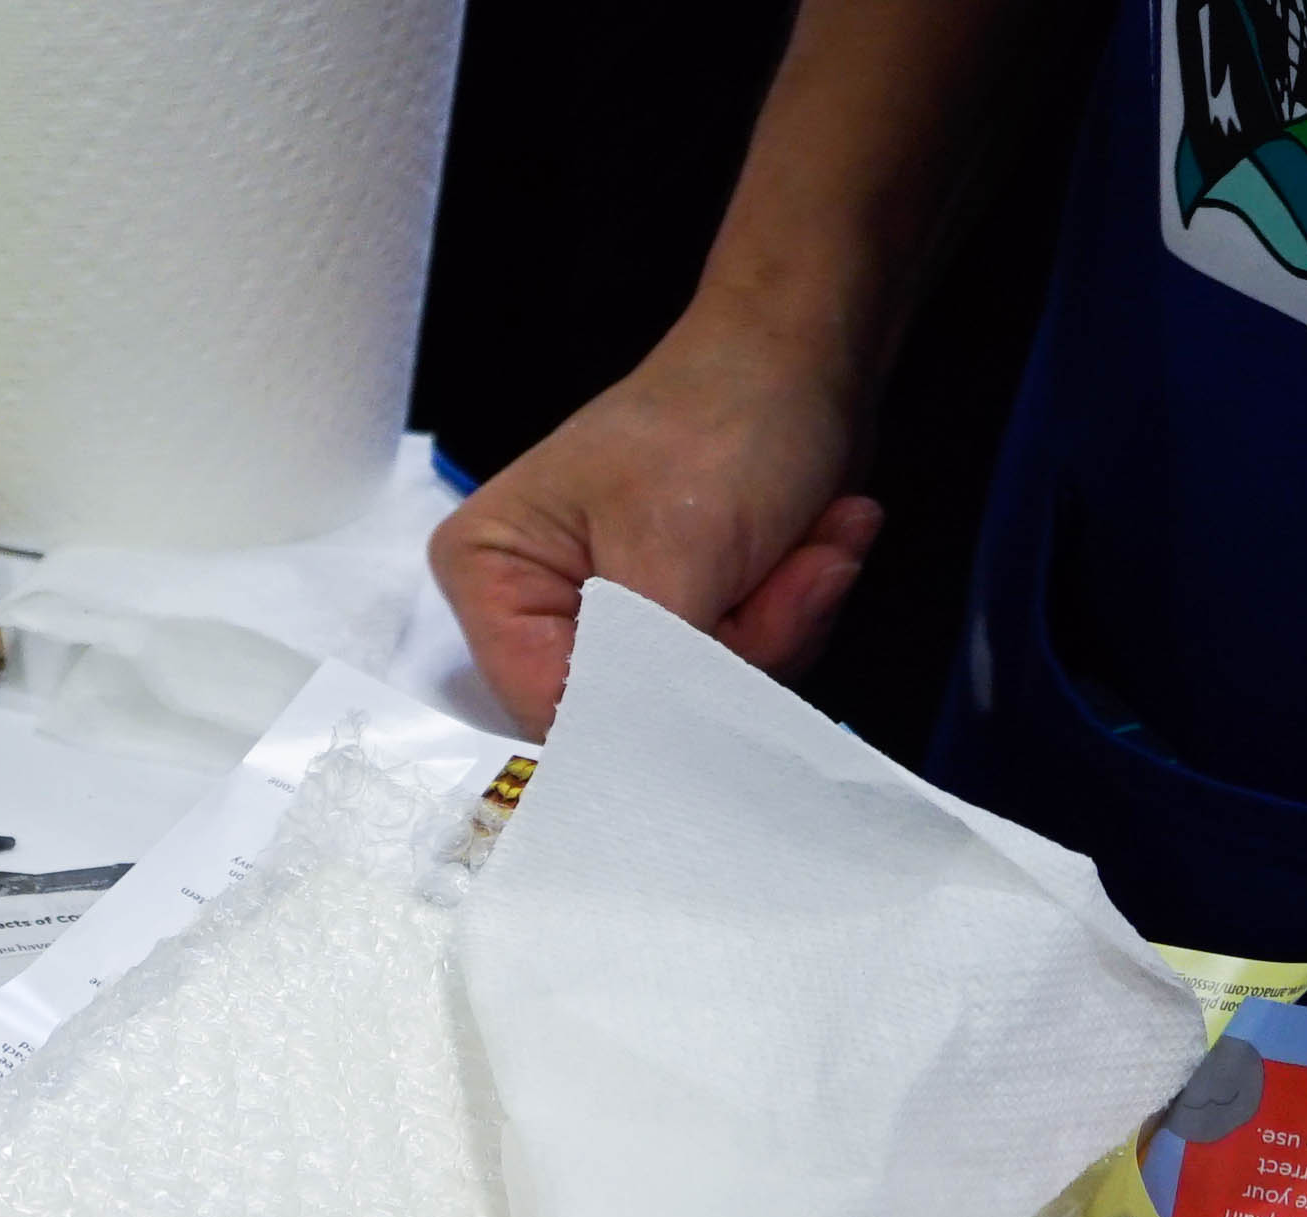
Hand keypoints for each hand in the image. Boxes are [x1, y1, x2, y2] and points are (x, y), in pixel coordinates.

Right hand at [428, 302, 887, 734]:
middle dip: (732, 651)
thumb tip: (637, 775)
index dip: (640, 716)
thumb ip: (645, 674)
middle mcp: (534, 606)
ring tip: (815, 542)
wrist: (813, 351)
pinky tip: (817, 547)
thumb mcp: (677, 552)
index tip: (725, 681)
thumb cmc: (725, 419)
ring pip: (694, 702)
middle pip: (626, 713)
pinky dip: (795, 617)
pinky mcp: (678, 619)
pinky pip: (736, 677)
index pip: (546, 708)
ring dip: (780, 627)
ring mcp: (609, 616)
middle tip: (794, 572)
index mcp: (489, 575)